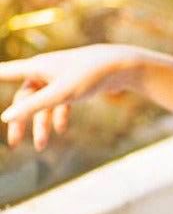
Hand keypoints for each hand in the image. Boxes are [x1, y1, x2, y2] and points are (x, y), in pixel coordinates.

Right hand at [0, 44, 140, 150]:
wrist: (121, 66)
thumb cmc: (90, 75)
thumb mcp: (60, 93)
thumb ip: (34, 106)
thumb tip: (6, 118)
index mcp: (36, 67)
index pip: (5, 73)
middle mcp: (45, 70)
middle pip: (26, 98)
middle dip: (21, 121)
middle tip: (15, 143)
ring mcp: (60, 78)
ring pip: (44, 104)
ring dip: (43, 124)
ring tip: (42, 146)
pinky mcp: (75, 84)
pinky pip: (61, 102)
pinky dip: (60, 116)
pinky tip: (62, 129)